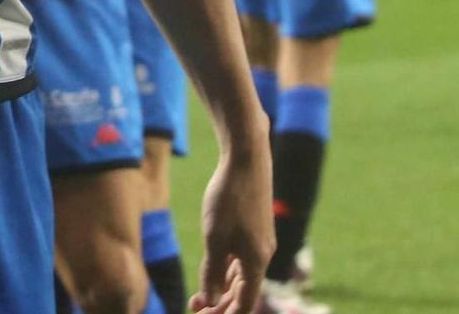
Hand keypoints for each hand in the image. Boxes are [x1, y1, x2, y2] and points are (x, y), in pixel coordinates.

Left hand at [193, 143, 272, 313]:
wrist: (245, 159)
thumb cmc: (229, 197)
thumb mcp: (214, 236)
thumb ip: (213, 270)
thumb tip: (211, 300)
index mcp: (256, 262)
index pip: (245, 303)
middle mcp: (263, 255)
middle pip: (244, 292)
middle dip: (221, 304)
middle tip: (195, 308)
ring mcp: (260, 242)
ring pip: (242, 276)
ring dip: (222, 289)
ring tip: (199, 297)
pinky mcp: (254, 229)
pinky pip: (242, 260)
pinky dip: (227, 270)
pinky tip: (214, 271)